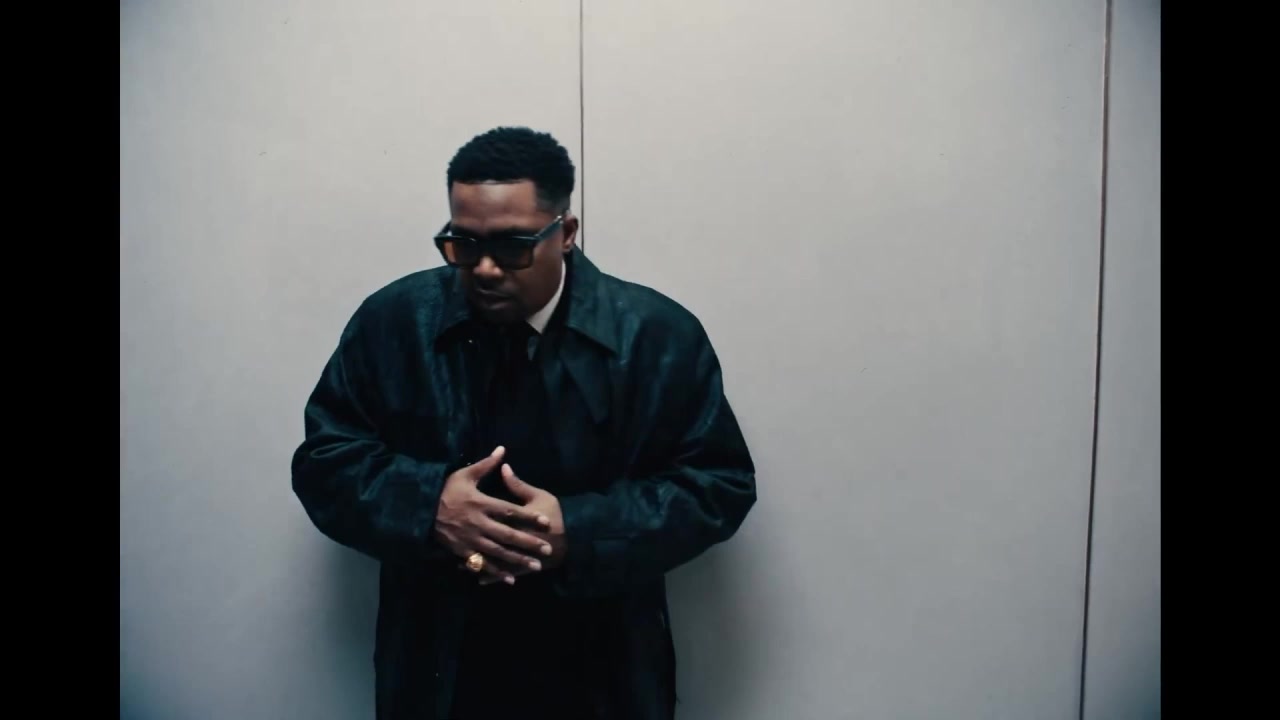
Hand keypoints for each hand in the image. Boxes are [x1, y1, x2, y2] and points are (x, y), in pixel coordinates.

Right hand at [432, 446, 552, 585]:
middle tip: (548, 549)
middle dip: (529, 543)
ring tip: (536, 566)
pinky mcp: (463, 552)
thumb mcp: (464, 474)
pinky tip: (511, 580)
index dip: (529, 516)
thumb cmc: (445, 490)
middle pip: (508, 534)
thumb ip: (486, 465)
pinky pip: (482, 564)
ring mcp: (470, 540)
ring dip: (518, 560)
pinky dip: (496, 573)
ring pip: (498, 552)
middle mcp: (478, 523)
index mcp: (481, 504)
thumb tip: (503, 449)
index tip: (546, 522)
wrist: (419, 509)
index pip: (510, 511)